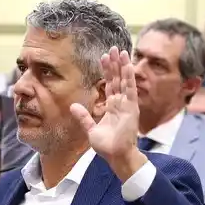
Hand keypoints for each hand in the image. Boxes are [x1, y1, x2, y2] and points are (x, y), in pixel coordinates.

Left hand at [70, 47, 146, 181]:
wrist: (116, 156)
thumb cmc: (107, 146)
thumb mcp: (90, 129)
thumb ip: (83, 117)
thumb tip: (72, 106)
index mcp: (112, 106)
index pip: (109, 84)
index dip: (107, 71)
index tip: (104, 57)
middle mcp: (120, 103)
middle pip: (117, 79)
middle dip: (115, 63)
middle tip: (113, 48)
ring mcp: (127, 104)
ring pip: (124, 80)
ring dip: (122, 65)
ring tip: (121, 51)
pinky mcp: (131, 107)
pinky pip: (130, 89)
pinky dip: (129, 76)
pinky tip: (127, 65)